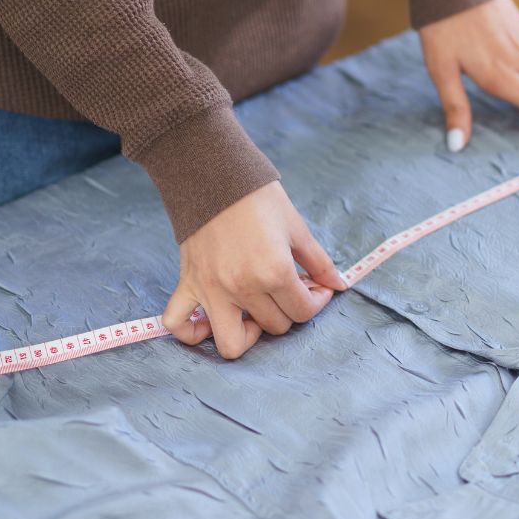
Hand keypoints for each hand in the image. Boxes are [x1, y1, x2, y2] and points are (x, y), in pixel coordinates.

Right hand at [162, 181, 346, 358]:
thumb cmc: (257, 197)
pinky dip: (193, 332)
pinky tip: (210, 322)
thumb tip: (339, 285)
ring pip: (232, 344)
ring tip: (255, 313)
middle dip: (289, 311)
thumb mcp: (296, 227)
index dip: (316, 301)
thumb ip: (319, 262)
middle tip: (289, 289)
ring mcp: (212, 290)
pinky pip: (178, 325)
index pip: (303, 312)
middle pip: (275, 327)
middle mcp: (243, 287)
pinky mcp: (188, 284)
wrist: (212, 174)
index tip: (315, 286)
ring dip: (248, 333)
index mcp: (274, 272)